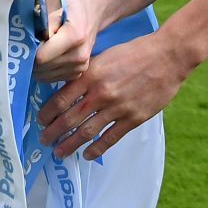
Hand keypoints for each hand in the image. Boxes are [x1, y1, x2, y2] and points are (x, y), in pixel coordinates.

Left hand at [34, 0, 99, 83]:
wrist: (93, 11)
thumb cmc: (72, 6)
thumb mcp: (55, 6)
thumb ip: (42, 24)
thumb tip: (27, 41)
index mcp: (74, 35)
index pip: (41, 57)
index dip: (29, 50)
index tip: (25, 42)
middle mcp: (79, 55)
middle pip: (42, 68)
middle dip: (31, 59)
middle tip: (29, 46)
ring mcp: (81, 66)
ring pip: (45, 76)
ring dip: (37, 66)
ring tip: (39, 50)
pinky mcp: (79, 73)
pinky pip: (53, 79)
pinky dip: (45, 71)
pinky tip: (47, 57)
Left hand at [38, 28, 193, 159]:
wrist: (167, 56)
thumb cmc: (135, 52)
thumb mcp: (104, 57)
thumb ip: (87, 74)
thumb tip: (67, 88)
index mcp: (91, 75)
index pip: (61, 99)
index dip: (48, 113)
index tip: (40, 121)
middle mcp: (100, 93)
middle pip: (69, 119)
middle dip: (53, 132)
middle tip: (44, 140)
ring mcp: (117, 107)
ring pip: (86, 132)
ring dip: (70, 144)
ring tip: (60, 152)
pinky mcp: (133, 118)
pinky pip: (110, 138)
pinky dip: (96, 149)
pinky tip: (87, 155)